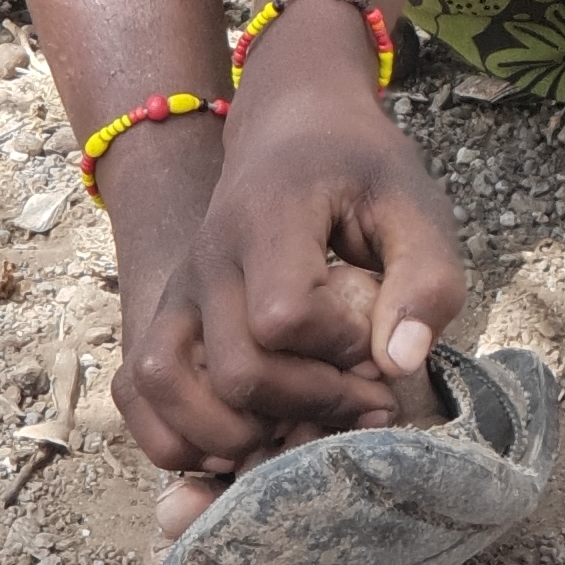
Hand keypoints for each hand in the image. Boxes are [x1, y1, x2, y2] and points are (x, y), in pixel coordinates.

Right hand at [114, 22, 466, 474]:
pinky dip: (180, 433)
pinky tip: (249, 433)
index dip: (339, 346)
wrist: (293, 130)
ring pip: (163, 386)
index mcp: (267, 218)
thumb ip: (426, 280)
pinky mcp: (164, 317)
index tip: (376, 336)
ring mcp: (175, 290)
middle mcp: (206, 258)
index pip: (284, 316)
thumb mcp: (416, 204)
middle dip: (309, 403)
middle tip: (364, 397)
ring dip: (234, 431)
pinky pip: (138, 392)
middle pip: (235, 370)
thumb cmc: (361, 172)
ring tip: (299, 424)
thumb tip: (400, 365)